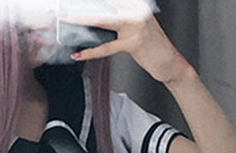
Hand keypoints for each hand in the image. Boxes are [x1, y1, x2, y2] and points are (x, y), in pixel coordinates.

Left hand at [66, 1, 192, 85]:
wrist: (170, 63)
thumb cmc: (151, 47)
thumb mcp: (135, 28)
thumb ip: (118, 21)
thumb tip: (95, 19)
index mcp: (136, 3)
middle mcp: (137, 10)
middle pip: (105, 3)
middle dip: (84, 4)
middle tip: (65, 5)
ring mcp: (136, 25)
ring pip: (102, 20)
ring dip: (82, 19)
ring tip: (65, 18)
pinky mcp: (134, 42)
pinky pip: (107, 47)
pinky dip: (91, 52)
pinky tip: (79, 54)